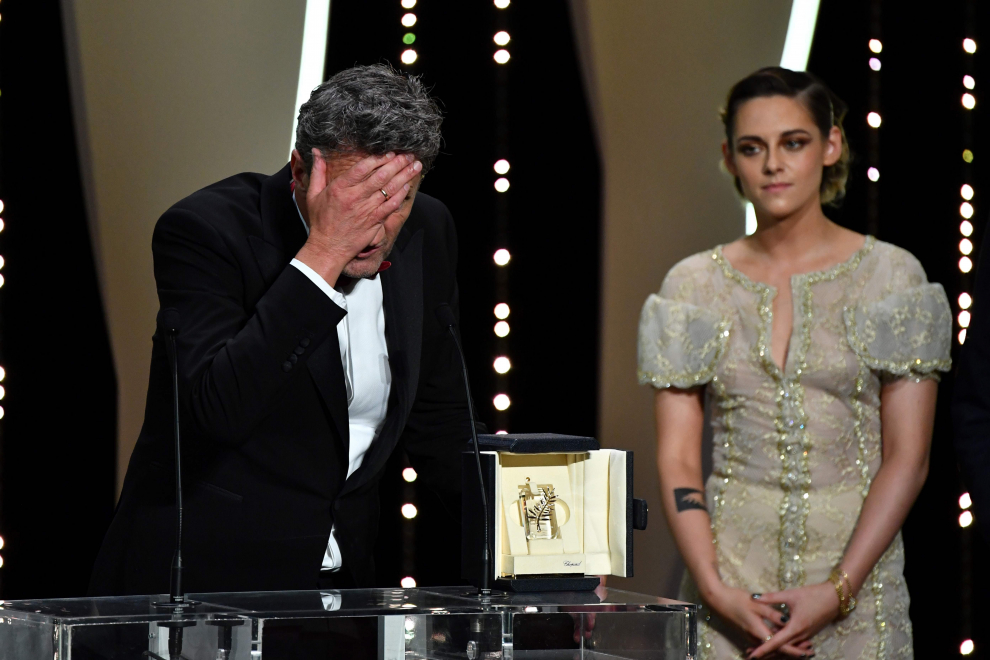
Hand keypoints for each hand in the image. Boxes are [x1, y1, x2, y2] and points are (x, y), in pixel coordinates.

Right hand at [298, 149, 421, 282]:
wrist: (328, 248)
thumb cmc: (321, 222)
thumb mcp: (314, 195)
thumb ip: (317, 171)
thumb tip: (316, 151)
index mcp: (340, 188)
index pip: (362, 168)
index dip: (378, 158)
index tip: (390, 152)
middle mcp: (355, 197)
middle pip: (380, 176)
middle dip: (397, 163)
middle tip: (409, 155)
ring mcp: (366, 210)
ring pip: (389, 189)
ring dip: (404, 176)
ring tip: (415, 166)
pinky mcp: (374, 221)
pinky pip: (391, 206)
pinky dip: (400, 195)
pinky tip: (407, 186)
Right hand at [705, 584, 812, 657]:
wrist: (717, 600)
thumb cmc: (736, 599)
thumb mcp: (755, 603)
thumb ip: (772, 612)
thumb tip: (787, 621)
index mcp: (758, 630)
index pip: (779, 645)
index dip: (793, 650)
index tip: (805, 653)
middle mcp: (755, 637)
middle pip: (776, 649)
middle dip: (793, 651)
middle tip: (809, 649)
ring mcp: (750, 637)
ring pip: (771, 647)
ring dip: (785, 647)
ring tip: (802, 645)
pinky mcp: (748, 633)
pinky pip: (765, 643)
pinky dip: (776, 643)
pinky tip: (783, 639)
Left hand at [746, 582, 839, 657]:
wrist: (835, 598)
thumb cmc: (813, 595)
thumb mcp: (790, 595)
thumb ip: (771, 597)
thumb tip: (754, 597)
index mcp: (795, 628)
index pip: (776, 642)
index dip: (764, 649)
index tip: (753, 656)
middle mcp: (801, 635)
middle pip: (781, 649)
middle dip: (767, 652)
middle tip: (750, 653)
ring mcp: (806, 636)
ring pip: (789, 647)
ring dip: (776, 649)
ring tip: (760, 649)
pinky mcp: (809, 633)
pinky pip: (795, 643)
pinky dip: (785, 645)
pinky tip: (777, 641)